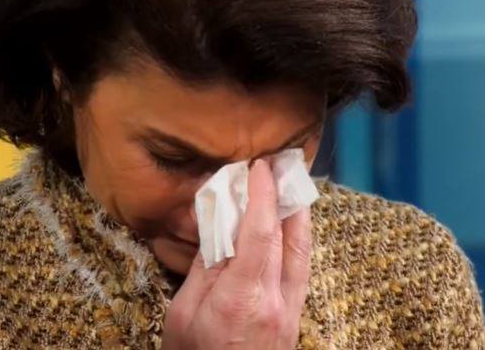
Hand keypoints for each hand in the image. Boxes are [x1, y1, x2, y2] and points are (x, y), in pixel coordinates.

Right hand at [161, 158, 311, 348]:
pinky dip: (296, 240)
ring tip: (290, 188)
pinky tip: (288, 228)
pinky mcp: (294, 319)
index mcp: (241, 298)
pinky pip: (300, 269)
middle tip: (280, 167)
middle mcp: (276, 302)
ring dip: (298, 216)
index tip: (259, 167)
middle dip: (285, 197)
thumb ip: (204, 269)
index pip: (259, 233)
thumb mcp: (183, 314)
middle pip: (289, 238)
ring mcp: (290, 312)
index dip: (261, 195)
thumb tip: (218, 229)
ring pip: (303, 252)